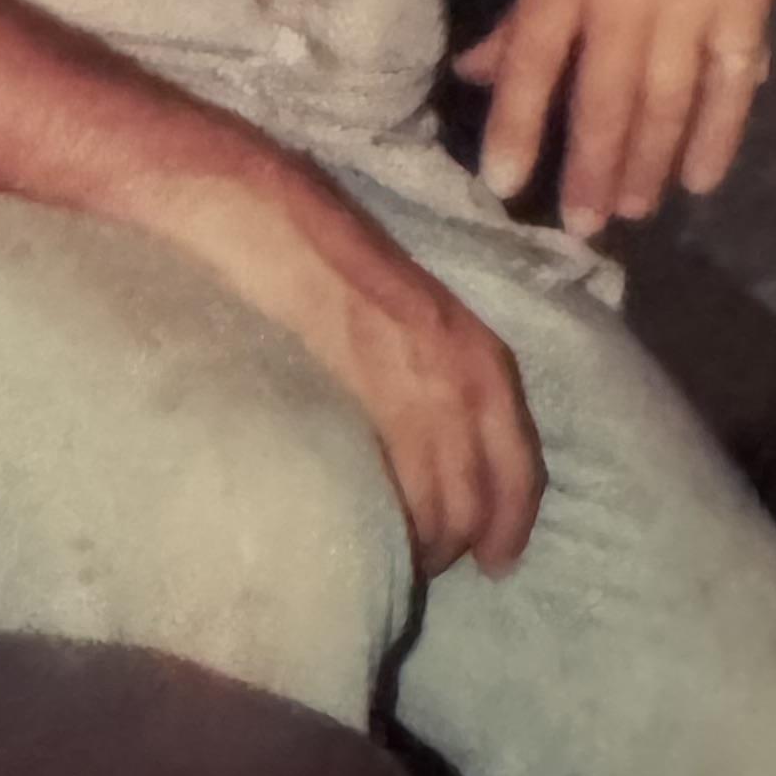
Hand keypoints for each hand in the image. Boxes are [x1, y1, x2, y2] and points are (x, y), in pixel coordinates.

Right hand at [132, 148, 542, 575]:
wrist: (257, 212)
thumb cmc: (318, 243)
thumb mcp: (397, 300)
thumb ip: (422, 358)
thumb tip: (420, 426)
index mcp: (472, 348)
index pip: (518, 458)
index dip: (511, 516)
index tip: (498, 559)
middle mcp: (456, 376)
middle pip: (480, 495)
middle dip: (461, 539)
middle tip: (427, 563)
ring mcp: (405, 393)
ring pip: (438, 507)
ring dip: (421, 545)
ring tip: (388, 559)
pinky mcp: (355, 405)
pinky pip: (389, 492)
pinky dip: (385, 527)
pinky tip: (361, 538)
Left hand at [458, 0, 775, 234]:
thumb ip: (524, 8)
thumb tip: (472, 72)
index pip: (533, 60)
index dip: (516, 125)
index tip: (501, 183)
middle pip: (604, 95)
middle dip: (588, 167)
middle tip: (579, 225)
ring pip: (667, 99)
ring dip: (646, 163)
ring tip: (627, 209)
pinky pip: (732, 83)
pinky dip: (718, 135)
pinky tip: (700, 177)